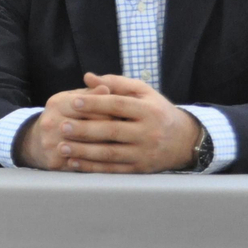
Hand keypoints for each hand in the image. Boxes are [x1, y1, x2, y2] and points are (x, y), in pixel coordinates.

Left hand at [19, 72, 200, 172]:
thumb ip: (116, 83)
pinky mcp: (140, 169)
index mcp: (149, 110)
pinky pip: (113, 169)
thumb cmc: (156, 111)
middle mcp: (148, 132)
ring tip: (62, 146)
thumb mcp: (143, 92)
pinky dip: (92, 167)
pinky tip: (74, 162)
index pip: (118, 105)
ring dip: (84, 151)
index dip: (95, 103)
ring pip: (110, 153)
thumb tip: (88, 77)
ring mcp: (144, 152)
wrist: (184, 141)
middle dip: (85, 129)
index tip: (73, 101)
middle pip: (112, 131)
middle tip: (62, 126)